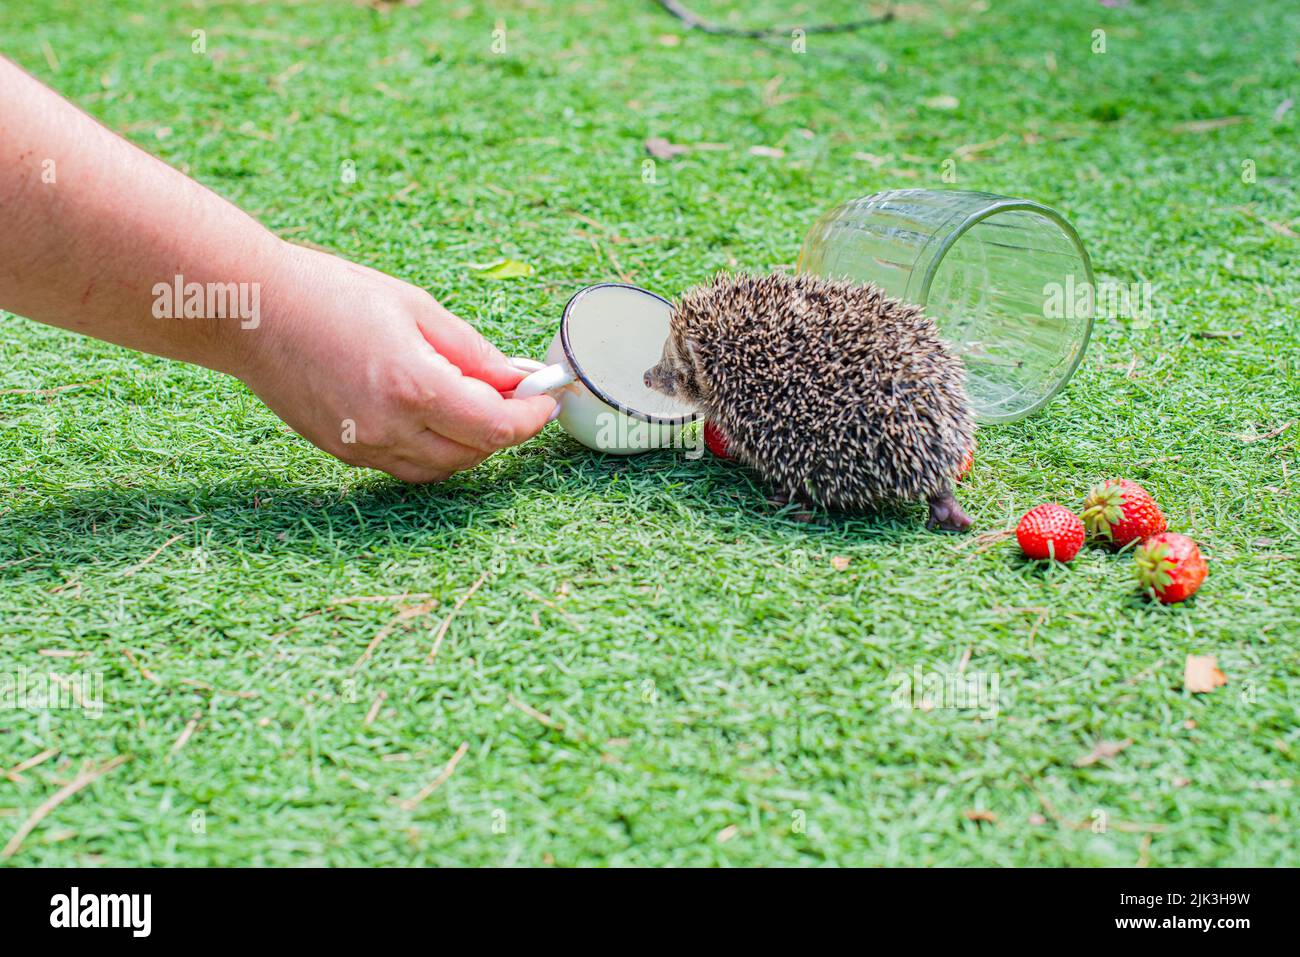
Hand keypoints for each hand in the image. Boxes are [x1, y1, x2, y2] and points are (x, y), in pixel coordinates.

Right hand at [234, 242, 555, 482]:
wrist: (250, 311)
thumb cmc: (329, 293)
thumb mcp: (415, 308)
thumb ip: (472, 351)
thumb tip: (515, 376)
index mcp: (413, 386)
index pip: (495, 427)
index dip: (529, 418)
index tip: (545, 399)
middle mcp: (389, 427)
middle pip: (474, 453)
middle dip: (504, 429)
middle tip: (515, 396)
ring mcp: (364, 446)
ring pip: (443, 468)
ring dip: (471, 444)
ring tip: (477, 404)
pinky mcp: (344, 453)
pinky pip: (408, 466)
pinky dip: (436, 449)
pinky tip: (436, 416)